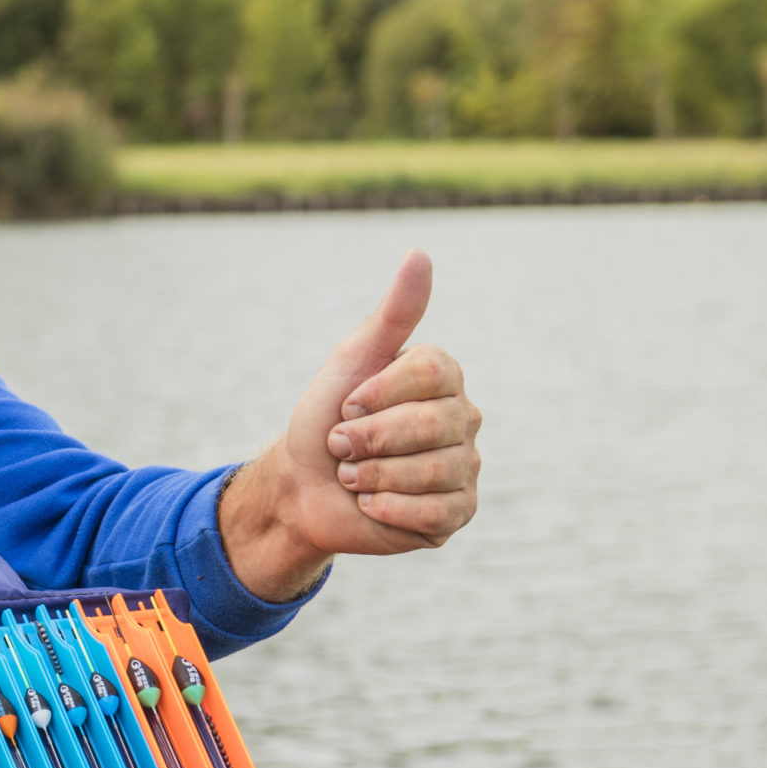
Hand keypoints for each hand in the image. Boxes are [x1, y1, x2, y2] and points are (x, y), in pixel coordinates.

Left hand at [220, 250, 482, 598]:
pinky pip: (434, 512)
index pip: (431, 373)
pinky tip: (371, 503)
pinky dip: (387, 509)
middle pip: (431, 424)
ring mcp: (464, 468)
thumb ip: (393, 314)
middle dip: (368, 438)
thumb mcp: (353, 360)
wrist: (302, 484)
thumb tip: (420, 255)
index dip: (375, 393)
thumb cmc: (325, 418)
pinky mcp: (457, 512)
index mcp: (443, 379)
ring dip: (372, 475)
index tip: (347, 405)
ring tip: (353, 475)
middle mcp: (463, 420)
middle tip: (341, 445)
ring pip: (432, 470)